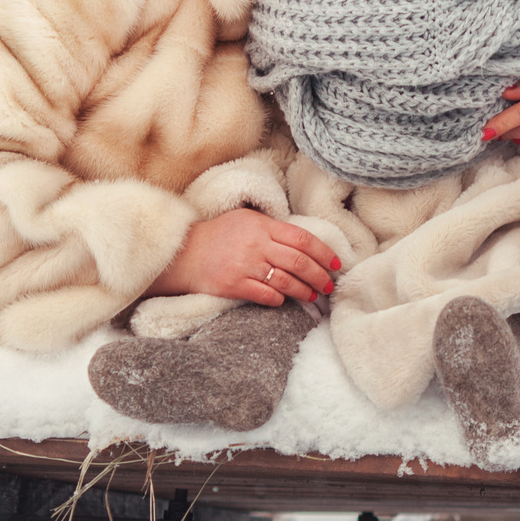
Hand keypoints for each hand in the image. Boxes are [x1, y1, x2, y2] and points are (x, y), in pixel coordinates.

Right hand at [148, 208, 339, 305]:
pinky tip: (284, 300)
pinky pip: (265, 295)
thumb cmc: (218, 236)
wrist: (183, 254)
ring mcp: (245, 266)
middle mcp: (255, 244)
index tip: (336, 263)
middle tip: (329, 285)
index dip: (323, 252)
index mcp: (261, 225)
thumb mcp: (246, 220)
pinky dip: (279, 299)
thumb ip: (272, 228)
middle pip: (299, 261)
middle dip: (319, 275)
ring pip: (286, 281)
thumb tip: (304, 243)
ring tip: (313, 295)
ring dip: (304, 290)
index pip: (302, 238)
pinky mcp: (233, 285)